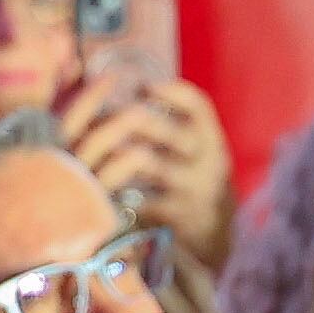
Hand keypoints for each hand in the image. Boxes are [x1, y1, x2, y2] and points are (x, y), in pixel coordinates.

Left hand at [61, 77, 235, 265]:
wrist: (214, 227)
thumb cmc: (191, 175)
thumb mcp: (193, 147)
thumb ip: (166, 122)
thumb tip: (116, 85)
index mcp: (211, 138)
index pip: (199, 107)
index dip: (172, 93)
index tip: (145, 85)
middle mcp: (209, 161)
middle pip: (174, 133)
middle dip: (139, 121)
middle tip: (111, 115)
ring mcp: (195, 188)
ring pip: (153, 164)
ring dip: (120, 153)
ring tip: (98, 148)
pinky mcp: (178, 212)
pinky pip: (142, 197)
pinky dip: (120, 190)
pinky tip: (103, 183)